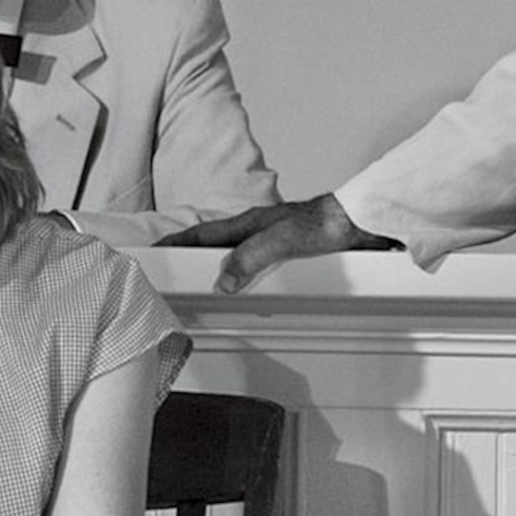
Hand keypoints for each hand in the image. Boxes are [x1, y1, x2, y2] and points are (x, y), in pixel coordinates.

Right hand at [161, 195, 395, 293]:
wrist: (361, 221)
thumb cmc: (325, 222)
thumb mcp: (281, 240)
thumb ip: (250, 258)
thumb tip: (224, 281)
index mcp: (248, 224)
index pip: (201, 234)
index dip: (175, 243)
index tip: (154, 251)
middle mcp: (257, 233)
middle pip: (216, 248)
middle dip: (194, 260)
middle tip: (177, 278)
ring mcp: (273, 244)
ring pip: (239, 260)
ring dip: (225, 274)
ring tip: (210, 292)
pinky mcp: (291, 255)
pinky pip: (262, 271)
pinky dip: (251, 283)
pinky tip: (255, 294)